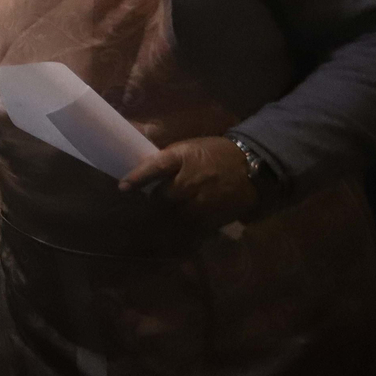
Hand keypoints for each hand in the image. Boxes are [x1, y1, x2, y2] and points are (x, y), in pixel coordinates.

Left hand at [118, 136, 257, 224]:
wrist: (253, 167)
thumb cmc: (216, 154)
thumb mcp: (190, 148)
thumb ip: (167, 159)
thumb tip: (140, 162)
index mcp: (183, 158)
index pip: (155, 167)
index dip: (138, 178)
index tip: (122, 187)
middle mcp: (191, 180)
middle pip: (163, 197)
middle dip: (157, 199)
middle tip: (156, 199)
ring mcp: (203, 200)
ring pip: (176, 214)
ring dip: (170, 213)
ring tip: (172, 210)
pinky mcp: (214, 217)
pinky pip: (192, 226)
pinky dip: (185, 225)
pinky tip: (185, 222)